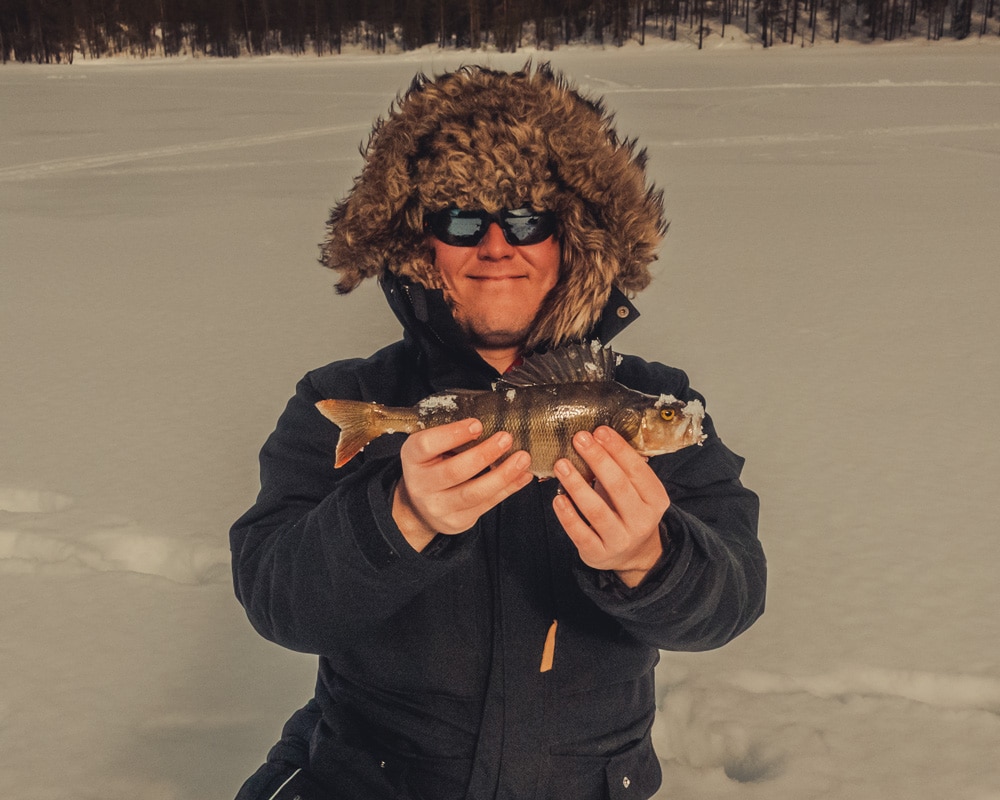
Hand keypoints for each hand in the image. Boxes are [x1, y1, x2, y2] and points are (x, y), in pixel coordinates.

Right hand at [393, 418, 532, 551]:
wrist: (419, 507)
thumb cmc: (431, 466)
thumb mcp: (430, 448)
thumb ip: (452, 437)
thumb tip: (492, 422)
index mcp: (413, 458)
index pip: (427, 445)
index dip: (453, 434)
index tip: (477, 424)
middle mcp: (421, 484)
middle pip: (454, 471)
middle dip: (484, 454)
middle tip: (506, 438)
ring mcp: (439, 506)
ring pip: (474, 493)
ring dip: (502, 475)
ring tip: (522, 459)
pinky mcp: (457, 521)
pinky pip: (487, 504)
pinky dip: (509, 488)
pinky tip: (522, 475)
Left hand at [552, 426, 669, 587]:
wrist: (634, 554)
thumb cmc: (629, 511)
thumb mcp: (638, 491)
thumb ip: (625, 468)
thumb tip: (602, 435)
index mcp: (655, 500)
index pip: (637, 471)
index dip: (618, 449)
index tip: (600, 431)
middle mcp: (642, 521)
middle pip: (618, 487)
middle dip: (598, 459)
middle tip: (579, 439)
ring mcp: (620, 540)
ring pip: (597, 510)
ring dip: (577, 485)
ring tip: (561, 464)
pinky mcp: (599, 554)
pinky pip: (581, 533)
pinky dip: (568, 515)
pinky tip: (557, 498)